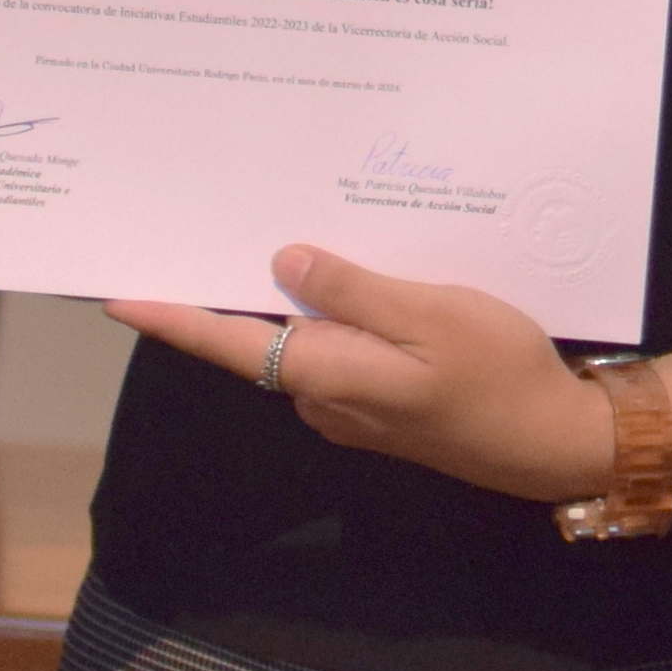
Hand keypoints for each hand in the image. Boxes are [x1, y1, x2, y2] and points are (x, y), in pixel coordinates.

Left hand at [118, 248, 616, 503]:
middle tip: (198, 225)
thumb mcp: (433, 314)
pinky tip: (346, 273)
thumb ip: (354, 290)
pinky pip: (335, 351)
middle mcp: (323, 397)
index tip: (115, 294)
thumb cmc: (500, 374)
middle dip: (225, 288)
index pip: (227, 343)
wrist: (556, 445)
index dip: (170, 317)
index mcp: (327, 373)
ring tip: (270, 226)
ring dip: (284, 297)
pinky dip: (330, 313)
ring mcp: (351, 407)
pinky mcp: (380, 405)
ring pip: (299, 342)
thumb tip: (284, 261)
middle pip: (257, 338)